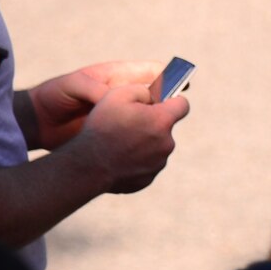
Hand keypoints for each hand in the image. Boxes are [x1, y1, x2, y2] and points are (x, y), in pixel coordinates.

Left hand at [23, 61, 163, 151]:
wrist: (37, 122)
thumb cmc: (54, 96)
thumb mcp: (74, 86)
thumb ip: (97, 90)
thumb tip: (117, 100)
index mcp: (116, 78)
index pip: (150, 72)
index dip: (169, 76)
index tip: (184, 82)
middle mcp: (123, 96)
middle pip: (155, 98)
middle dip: (165, 105)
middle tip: (171, 114)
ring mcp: (121, 117)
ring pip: (148, 119)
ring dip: (155, 126)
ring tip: (158, 133)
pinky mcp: (116, 135)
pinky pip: (136, 137)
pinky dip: (142, 142)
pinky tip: (144, 149)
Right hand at [64, 84, 189, 194]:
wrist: (87, 165)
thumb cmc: (101, 127)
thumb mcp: (118, 95)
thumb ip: (143, 90)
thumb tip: (154, 95)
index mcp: (162, 121)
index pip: (183, 105)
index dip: (172, 101)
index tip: (160, 102)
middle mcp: (166, 143)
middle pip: (166, 128)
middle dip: (152, 124)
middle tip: (128, 124)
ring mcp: (158, 164)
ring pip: (156, 148)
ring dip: (144, 143)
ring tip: (120, 143)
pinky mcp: (148, 179)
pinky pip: (146, 165)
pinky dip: (136, 161)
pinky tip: (118, 158)